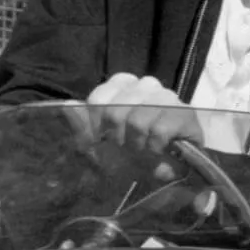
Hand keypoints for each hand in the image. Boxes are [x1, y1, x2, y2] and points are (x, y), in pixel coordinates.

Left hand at [83, 73, 203, 174]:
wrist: (177, 165)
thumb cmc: (136, 148)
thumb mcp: (104, 139)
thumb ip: (84, 124)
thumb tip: (65, 108)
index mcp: (123, 84)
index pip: (98, 98)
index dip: (95, 126)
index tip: (102, 141)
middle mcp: (145, 84)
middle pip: (115, 111)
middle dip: (117, 138)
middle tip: (125, 149)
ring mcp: (167, 96)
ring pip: (138, 122)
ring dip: (137, 145)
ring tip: (143, 151)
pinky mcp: (184, 112)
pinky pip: (159, 131)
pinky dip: (155, 148)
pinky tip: (159, 151)